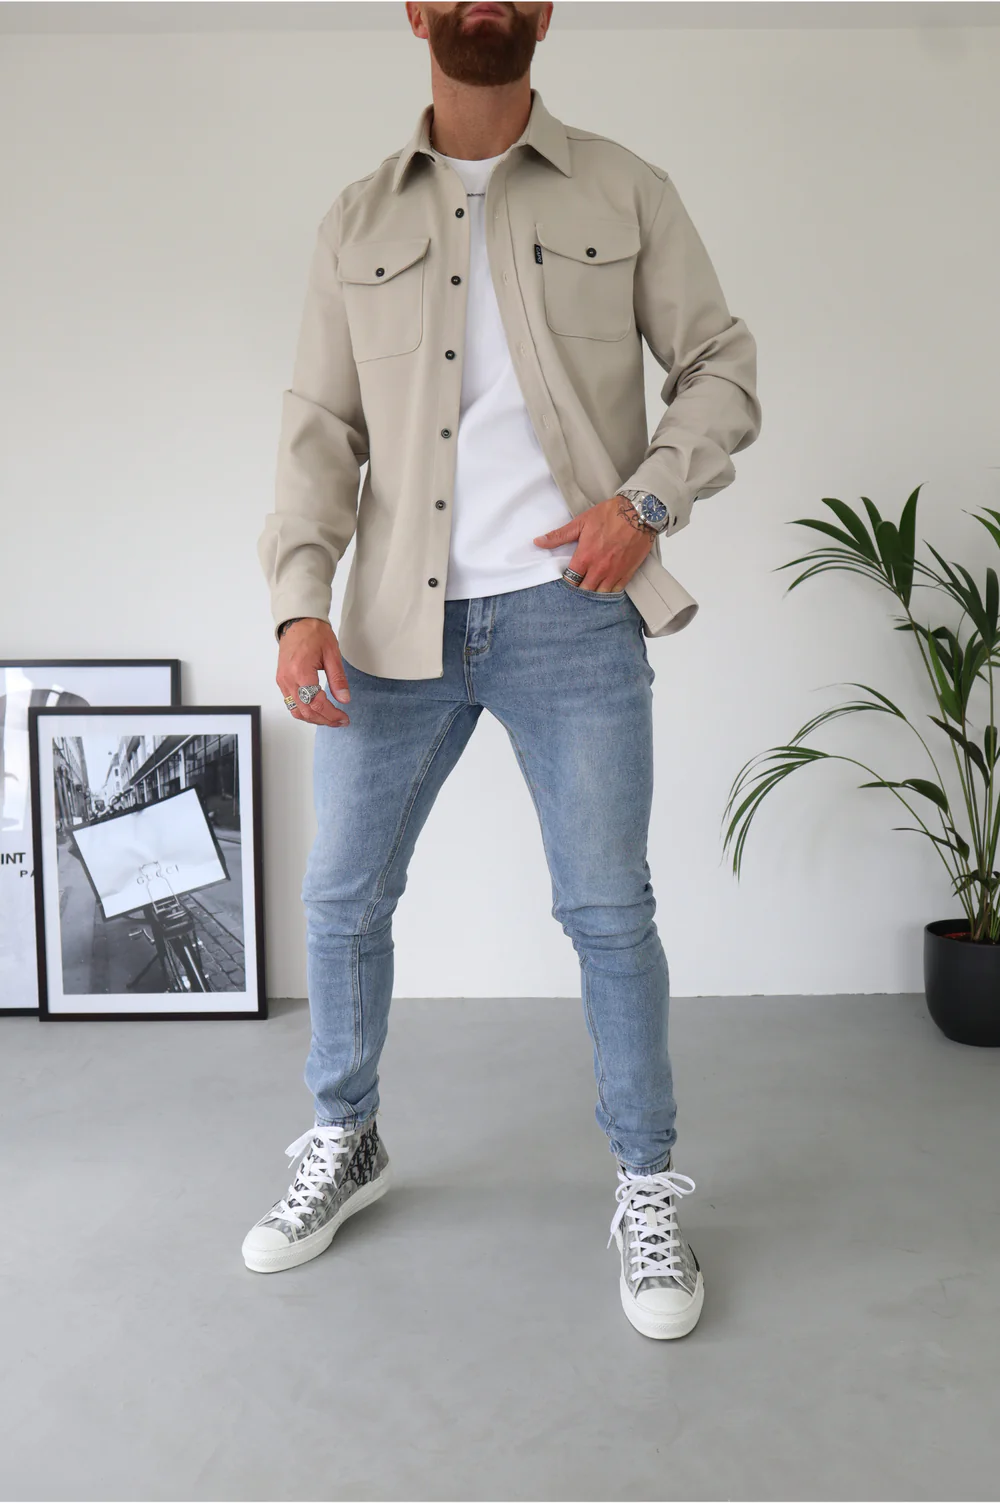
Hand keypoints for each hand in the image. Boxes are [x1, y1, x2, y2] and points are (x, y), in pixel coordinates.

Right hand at [277, 618, 350, 726]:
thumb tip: (344, 699)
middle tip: (341, 721)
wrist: (297, 622)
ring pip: (296, 711)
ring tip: (331, 718)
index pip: (317, 704)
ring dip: (314, 718)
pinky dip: (305, 711)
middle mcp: (288, 680)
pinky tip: (318, 710)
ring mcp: (283, 681)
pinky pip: (291, 703)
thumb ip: (338, 679)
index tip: (344, 718)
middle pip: (306, 712)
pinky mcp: (282, 680)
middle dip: (325, 720)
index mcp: (301, 672)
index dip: (332, 715)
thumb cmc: (314, 633)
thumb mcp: (332, 654)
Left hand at [533, 493, 655, 590]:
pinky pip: (616, 590)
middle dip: (579, 589)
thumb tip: (538, 542)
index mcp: (585, 557)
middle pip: (584, 590)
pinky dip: (609, 591)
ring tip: (590, 588)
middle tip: (577, 586)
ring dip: (593, 593)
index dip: (567, 583)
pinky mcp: (628, 572)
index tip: (566, 580)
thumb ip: (559, 536)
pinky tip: (605, 588)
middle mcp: (599, 568)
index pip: (570, 580)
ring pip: (600, 594)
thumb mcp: (581, 522)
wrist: (639, 512)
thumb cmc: (610, 515)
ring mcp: (614, 572)